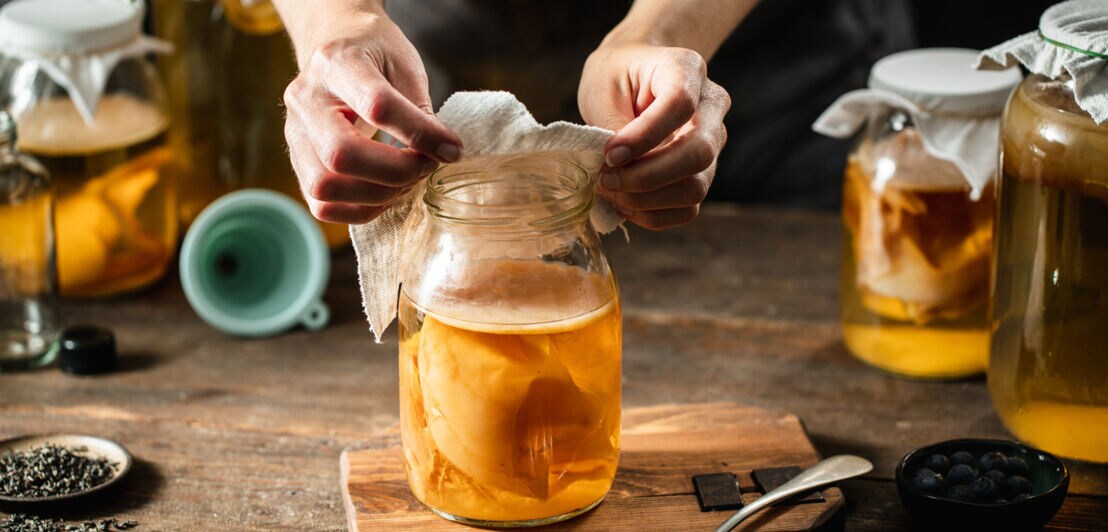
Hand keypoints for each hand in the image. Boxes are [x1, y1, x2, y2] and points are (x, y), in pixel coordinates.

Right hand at [282, 13, 461, 223]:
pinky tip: (386, 192)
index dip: (420, 135)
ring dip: (378, 195)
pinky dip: (360, 209)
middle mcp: (305, 99)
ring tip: (407, 180)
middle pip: (341, 155)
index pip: (377, 106)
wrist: (335, 46)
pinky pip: (322, 205)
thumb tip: (444, 154)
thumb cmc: (375, 54)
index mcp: (336, 63)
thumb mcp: (404, 66)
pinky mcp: (297, 162)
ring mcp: (294, 133)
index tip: (452, 149)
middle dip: (397, 172)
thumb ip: (419, 111)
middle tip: (426, 166)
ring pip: (326, 187)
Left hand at [579, 43, 729, 229]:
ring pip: (697, 187)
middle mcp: (711, 106)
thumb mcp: (603, 87)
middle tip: (605, 181)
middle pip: (699, 153)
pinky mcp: (703, 172)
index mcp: (687, 69)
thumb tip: (618, 170)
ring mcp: (713, 142)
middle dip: (646, 177)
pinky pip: (688, 208)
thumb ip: (614, 126)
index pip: (680, 105)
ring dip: (647, 200)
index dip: (644, 137)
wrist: (635, 76)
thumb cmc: (617, 75)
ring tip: (610, 191)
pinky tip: (624, 204)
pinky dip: (653, 215)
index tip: (609, 154)